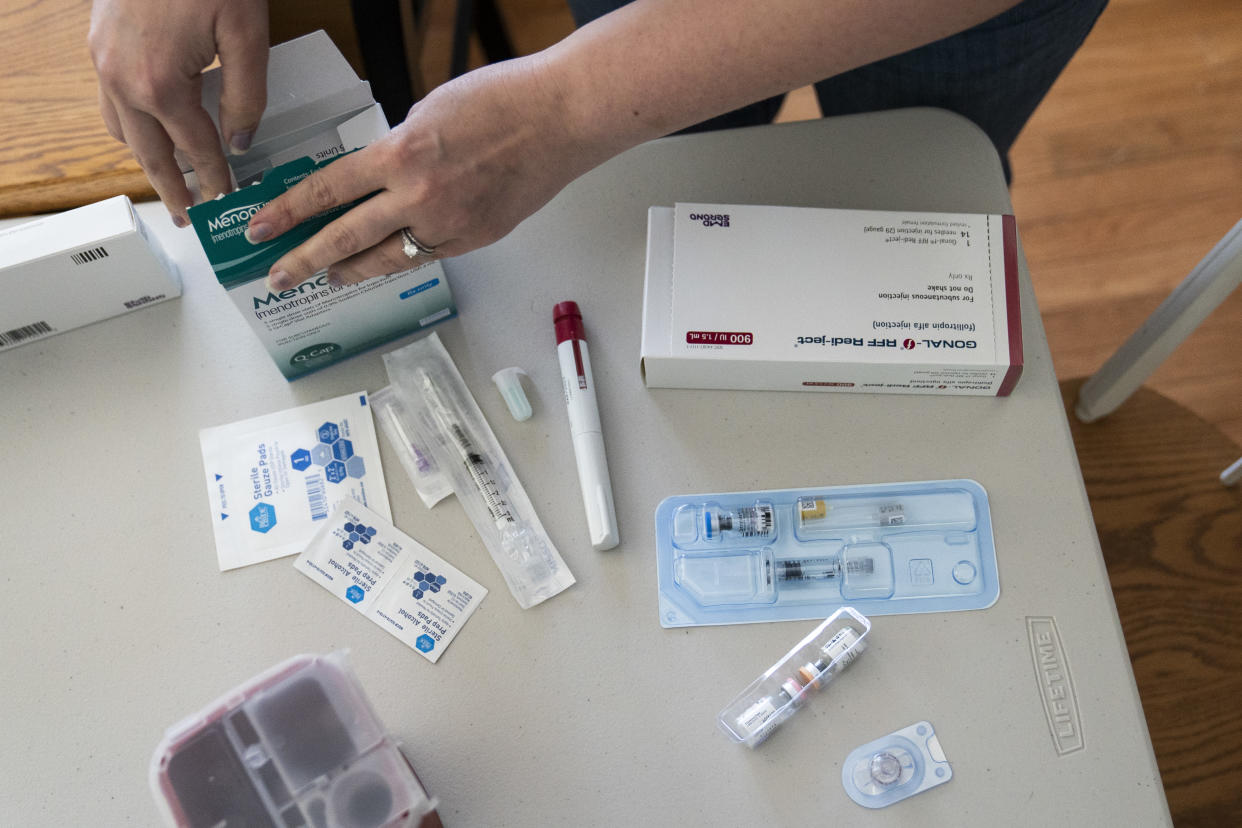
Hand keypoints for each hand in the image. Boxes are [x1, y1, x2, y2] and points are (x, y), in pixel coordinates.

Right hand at [89, 0, 268, 225]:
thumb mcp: (248, 35)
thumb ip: (248, 96)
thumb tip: (240, 141)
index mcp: (160, 85)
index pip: (196, 150)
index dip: (217, 180)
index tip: (229, 201)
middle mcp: (121, 79)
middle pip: (149, 152)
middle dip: (173, 190)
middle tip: (190, 219)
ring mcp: (102, 59)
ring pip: (122, 129)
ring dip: (146, 159)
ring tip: (171, 184)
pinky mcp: (98, 40)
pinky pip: (109, 99)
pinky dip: (129, 125)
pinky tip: (148, 130)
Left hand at [247, 57, 603, 289]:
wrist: (559, 119)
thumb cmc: (503, 102)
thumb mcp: (429, 110)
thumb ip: (398, 147)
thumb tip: (381, 174)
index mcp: (400, 154)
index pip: (327, 191)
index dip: (288, 212)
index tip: (262, 227)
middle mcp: (419, 196)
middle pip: (345, 237)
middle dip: (304, 259)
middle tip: (277, 275)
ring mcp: (449, 224)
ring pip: (385, 258)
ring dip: (350, 270)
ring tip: (328, 277)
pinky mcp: (475, 239)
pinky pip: (426, 256)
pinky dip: (401, 259)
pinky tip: (385, 262)